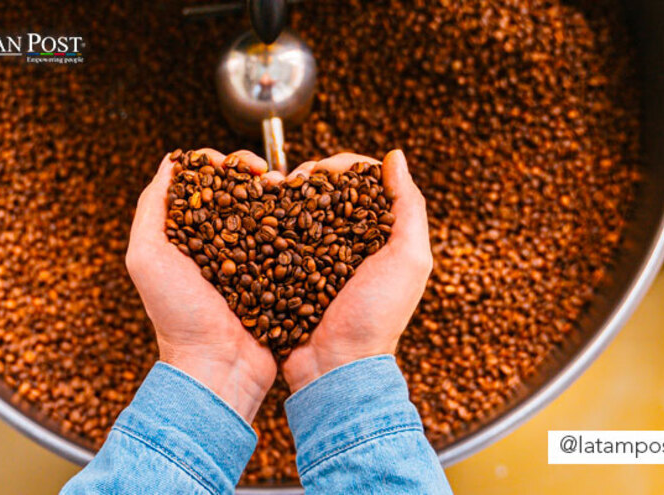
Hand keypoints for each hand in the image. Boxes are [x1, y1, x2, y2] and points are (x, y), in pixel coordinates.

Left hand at [126, 149, 277, 421]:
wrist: (217, 366)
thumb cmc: (177, 316)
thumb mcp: (146, 257)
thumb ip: (151, 208)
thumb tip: (172, 161)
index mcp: (184, 233)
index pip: (202, 182)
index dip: (219, 163)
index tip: (234, 164)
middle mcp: (216, 242)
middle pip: (236, 191)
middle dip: (252, 172)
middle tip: (266, 174)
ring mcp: (248, 258)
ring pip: (265, 211)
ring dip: (277, 193)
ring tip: (287, 188)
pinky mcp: (275, 275)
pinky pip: (287, 240)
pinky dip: (295, 222)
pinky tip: (303, 212)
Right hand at [281, 150, 432, 390]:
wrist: (335, 366)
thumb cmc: (377, 316)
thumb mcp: (409, 259)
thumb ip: (409, 206)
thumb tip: (395, 156)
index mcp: (377, 234)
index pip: (360, 182)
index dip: (342, 166)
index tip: (323, 170)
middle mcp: (345, 242)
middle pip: (324, 191)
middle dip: (307, 177)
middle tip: (291, 182)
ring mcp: (312, 257)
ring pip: (295, 210)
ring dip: (282, 196)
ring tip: (269, 192)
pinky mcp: (285, 272)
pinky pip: (274, 238)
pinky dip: (265, 222)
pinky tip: (255, 214)